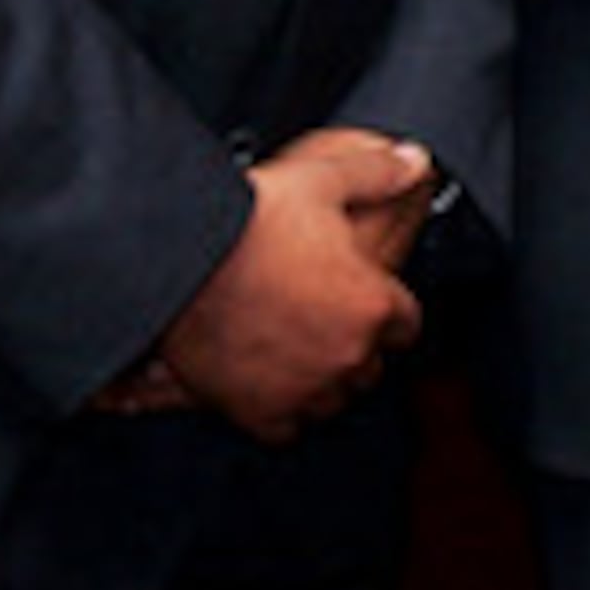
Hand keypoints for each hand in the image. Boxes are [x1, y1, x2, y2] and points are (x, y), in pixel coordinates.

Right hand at [152, 132, 431, 442]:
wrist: (176, 262)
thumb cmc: (246, 221)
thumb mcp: (321, 179)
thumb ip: (376, 173)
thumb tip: (413, 162)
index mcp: (371, 304)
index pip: (406, 323)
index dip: (388, 307)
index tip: (371, 299)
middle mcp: (345, 354)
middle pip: (371, 364)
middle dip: (356, 343)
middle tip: (328, 318)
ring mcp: (303, 387)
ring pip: (334, 398)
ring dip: (324, 377)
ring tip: (301, 349)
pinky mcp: (258, 411)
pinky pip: (287, 427)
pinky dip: (282, 407)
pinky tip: (271, 381)